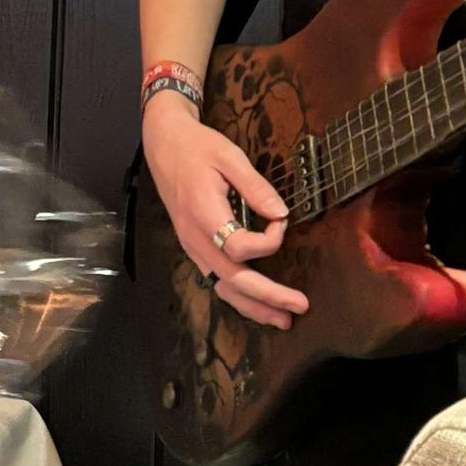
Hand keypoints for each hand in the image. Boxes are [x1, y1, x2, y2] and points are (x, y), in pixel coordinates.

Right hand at [142, 92, 308, 327]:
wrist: (165, 145)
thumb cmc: (199, 147)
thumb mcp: (230, 157)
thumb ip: (256, 187)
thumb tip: (281, 214)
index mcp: (204, 215)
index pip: (240, 247)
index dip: (269, 240)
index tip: (282, 219)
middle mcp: (196, 239)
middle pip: (234, 280)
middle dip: (269, 297)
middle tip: (300, 308)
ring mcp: (192, 247)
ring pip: (223, 287)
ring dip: (254, 306)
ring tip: (282, 319)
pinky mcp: (194, 247)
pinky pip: (216, 279)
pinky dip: (238, 296)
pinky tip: (255, 303)